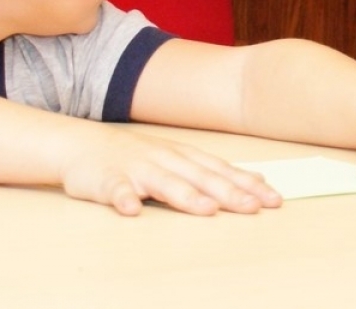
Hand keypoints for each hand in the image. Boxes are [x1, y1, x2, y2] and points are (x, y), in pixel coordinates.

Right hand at [61, 125, 282, 216]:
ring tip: (206, 210)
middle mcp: (166, 161)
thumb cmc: (139, 156)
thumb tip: (258, 180)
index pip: (222, 172)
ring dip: (185, 197)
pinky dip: (123, 199)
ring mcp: (136, 169)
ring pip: (164, 183)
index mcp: (185, 158)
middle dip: (228, 193)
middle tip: (253, 208)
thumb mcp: (181, 159)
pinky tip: (132, 210)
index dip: (248, 186)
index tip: (273, 200)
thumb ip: (215, 171)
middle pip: (201, 178)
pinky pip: (116, 191)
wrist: (82, 145)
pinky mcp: (107, 181)